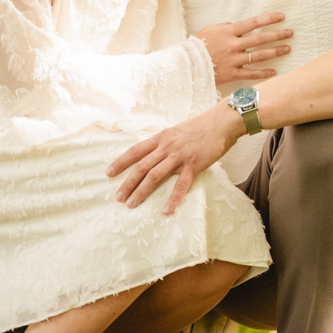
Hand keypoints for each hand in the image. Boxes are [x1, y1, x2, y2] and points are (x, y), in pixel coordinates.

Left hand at [108, 102, 243, 214]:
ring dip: (141, 191)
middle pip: (141, 167)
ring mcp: (180, 156)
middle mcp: (167, 147)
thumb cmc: (202, 126)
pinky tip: (166, 210)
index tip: (109, 173)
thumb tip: (155, 151)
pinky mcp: (194, 165)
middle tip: (118, 197)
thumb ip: (165, 141)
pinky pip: (181, 185)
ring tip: (132, 204)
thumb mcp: (177, 131)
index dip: (121, 162)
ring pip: (155, 176)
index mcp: (162, 137)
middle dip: (127, 183)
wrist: (222, 121)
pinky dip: (173, 198)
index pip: (136, 150)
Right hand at [195, 12, 292, 85]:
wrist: (186, 64)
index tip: (282, 17)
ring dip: (275, 52)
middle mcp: (233, 45)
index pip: (253, 22)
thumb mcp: (210, 30)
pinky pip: (251, 74)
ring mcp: (234, 60)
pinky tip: (275, 72)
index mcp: (228, 31)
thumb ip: (226, 27)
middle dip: (277, 35)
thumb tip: (238, 26)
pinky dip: (264, 73)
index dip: (269, 19)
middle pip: (260, 39)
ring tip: (287, 49)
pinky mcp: (232, 74)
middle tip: (290, 33)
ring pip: (259, 55)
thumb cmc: (197, 46)